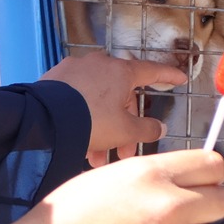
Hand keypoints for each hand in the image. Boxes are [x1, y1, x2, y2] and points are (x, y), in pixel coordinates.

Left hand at [43, 53, 187, 164]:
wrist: (43, 122)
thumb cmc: (89, 122)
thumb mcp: (124, 130)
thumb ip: (147, 129)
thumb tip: (159, 128)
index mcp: (120, 71)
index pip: (152, 71)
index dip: (168, 76)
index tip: (179, 79)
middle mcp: (99, 64)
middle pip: (121, 95)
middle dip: (124, 127)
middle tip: (124, 151)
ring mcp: (74, 70)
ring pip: (97, 101)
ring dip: (103, 130)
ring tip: (97, 158)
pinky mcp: (55, 79)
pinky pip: (77, 100)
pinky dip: (84, 119)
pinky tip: (80, 143)